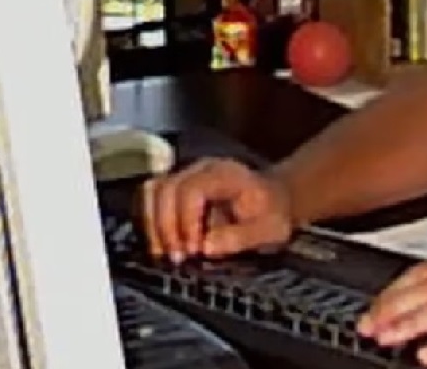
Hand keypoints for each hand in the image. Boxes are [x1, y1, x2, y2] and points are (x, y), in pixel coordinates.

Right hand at [137, 157, 294, 261]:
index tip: (193, 250)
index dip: (186, 221)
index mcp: (226, 174)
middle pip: (166, 189)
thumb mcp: (268, 231)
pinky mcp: (177, 187)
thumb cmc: (272, 215)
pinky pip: (152, 199)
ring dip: (153, 225)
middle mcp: (202, 169)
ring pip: (152, 191)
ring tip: (165, 254)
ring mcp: (187, 175)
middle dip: (166, 227)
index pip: (192, 190)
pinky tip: (162, 246)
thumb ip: (239, 238)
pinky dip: (151, 223)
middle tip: (177, 258)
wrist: (275, 201)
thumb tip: (204, 247)